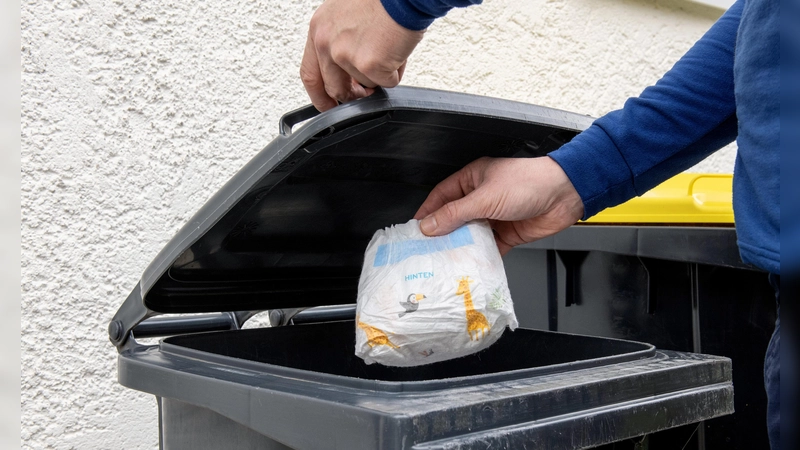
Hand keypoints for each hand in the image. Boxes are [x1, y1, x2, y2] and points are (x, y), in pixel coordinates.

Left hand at [300, 0, 424, 111]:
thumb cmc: (383, 0)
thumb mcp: (346, 16)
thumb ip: (338, 43)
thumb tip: (346, 73)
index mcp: (319, 29)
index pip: (310, 73)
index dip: (319, 95)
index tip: (329, 105)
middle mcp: (326, 42)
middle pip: (334, 88)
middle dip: (352, 96)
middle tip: (366, 93)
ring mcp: (345, 55)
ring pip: (364, 84)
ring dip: (380, 75)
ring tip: (390, 50)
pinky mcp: (368, 65)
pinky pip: (385, 83)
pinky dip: (396, 72)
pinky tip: (398, 51)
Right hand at [413, 157, 584, 254]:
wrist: (564, 195)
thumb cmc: (528, 183)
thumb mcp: (485, 197)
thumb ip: (455, 213)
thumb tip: (429, 225)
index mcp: (472, 179)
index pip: (441, 197)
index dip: (427, 213)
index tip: (415, 230)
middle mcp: (481, 197)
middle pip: (454, 218)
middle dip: (442, 234)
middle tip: (426, 251)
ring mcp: (494, 216)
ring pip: (470, 235)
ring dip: (460, 248)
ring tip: (445, 262)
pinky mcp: (507, 233)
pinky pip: (488, 248)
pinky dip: (480, 257)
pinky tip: (471, 266)